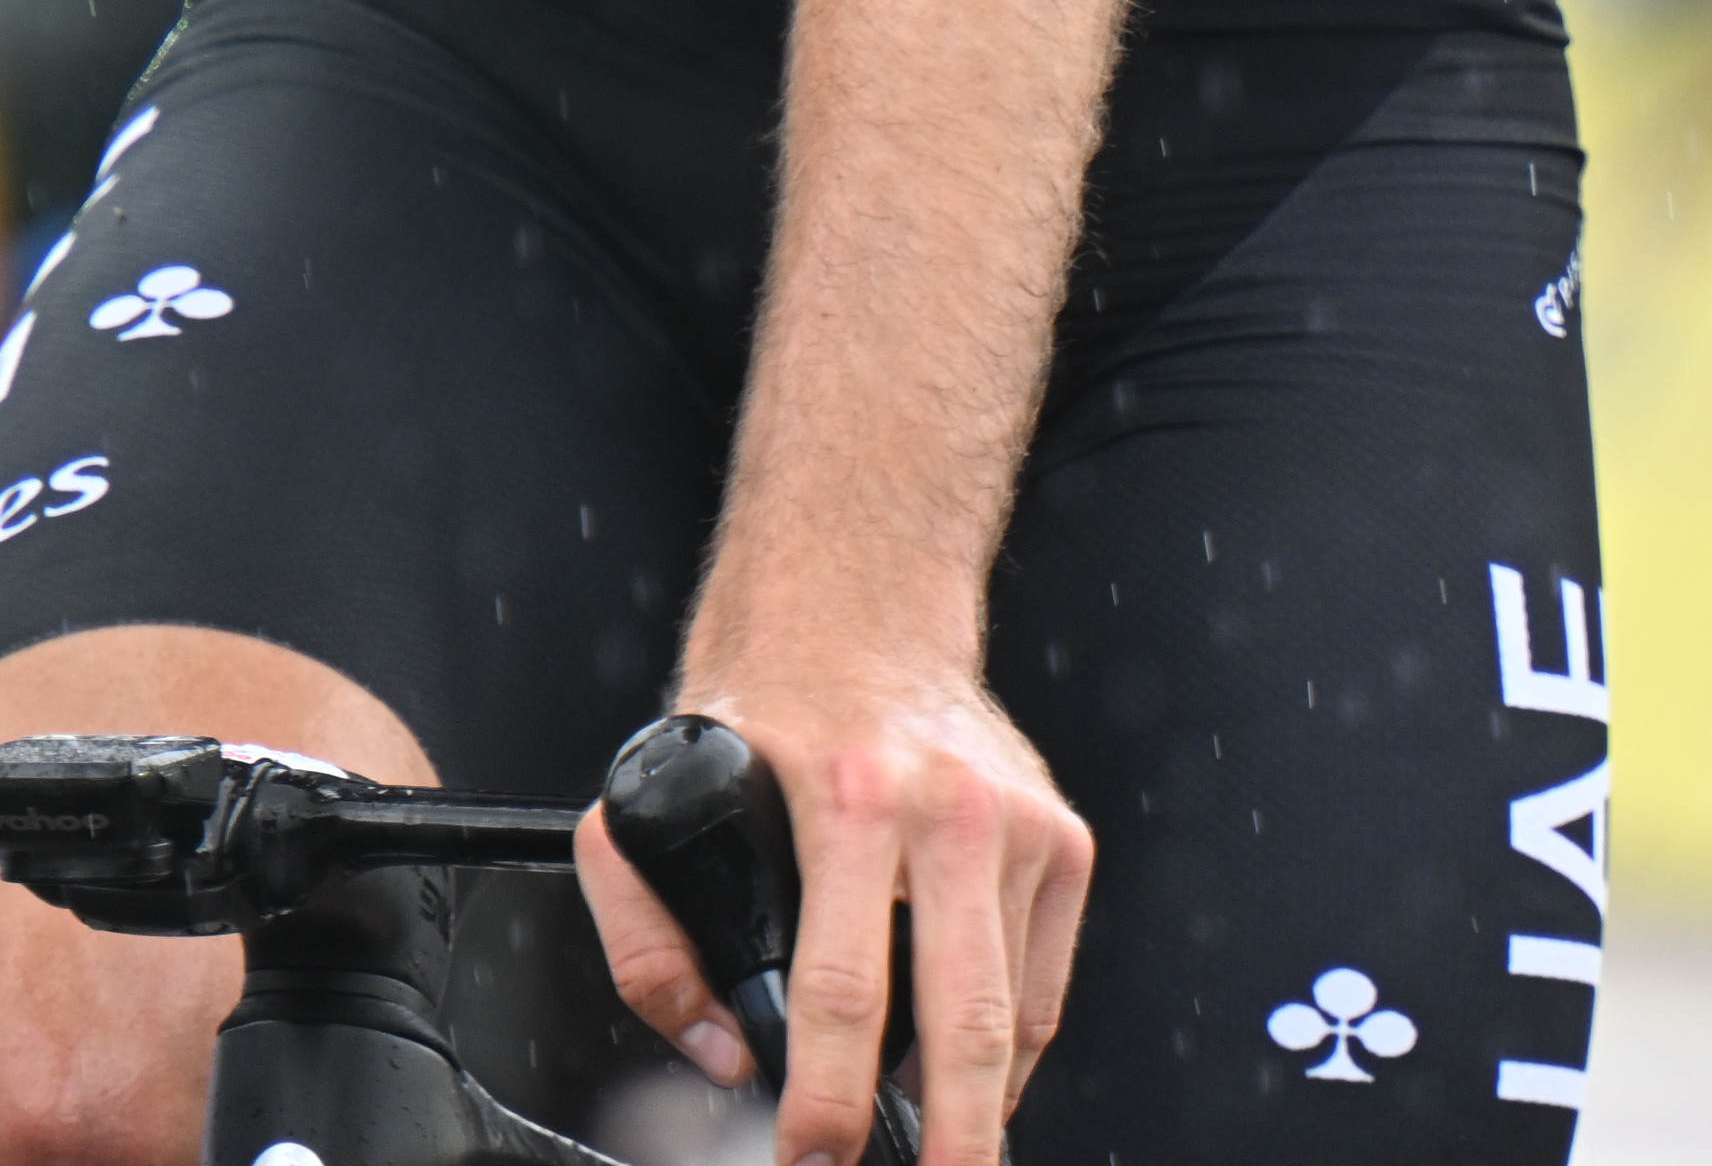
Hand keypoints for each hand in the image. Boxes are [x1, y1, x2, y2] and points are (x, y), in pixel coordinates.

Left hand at [579, 654, 1087, 1162]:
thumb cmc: (765, 698)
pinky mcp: (1062, 838)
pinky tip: (967, 1078)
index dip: (827, 1099)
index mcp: (847, 797)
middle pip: (964, 1023)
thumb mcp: (651, 798)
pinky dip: (1010, 1050)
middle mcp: (949, 807)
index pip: (843, 990)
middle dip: (947, 1138)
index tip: (812, 1156)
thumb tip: (721, 1051)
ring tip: (940, 1149)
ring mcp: (1020, 824)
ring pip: (1014, 1017)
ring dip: (977, 1108)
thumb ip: (649, 941)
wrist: (862, 602)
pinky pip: (1042, 985)